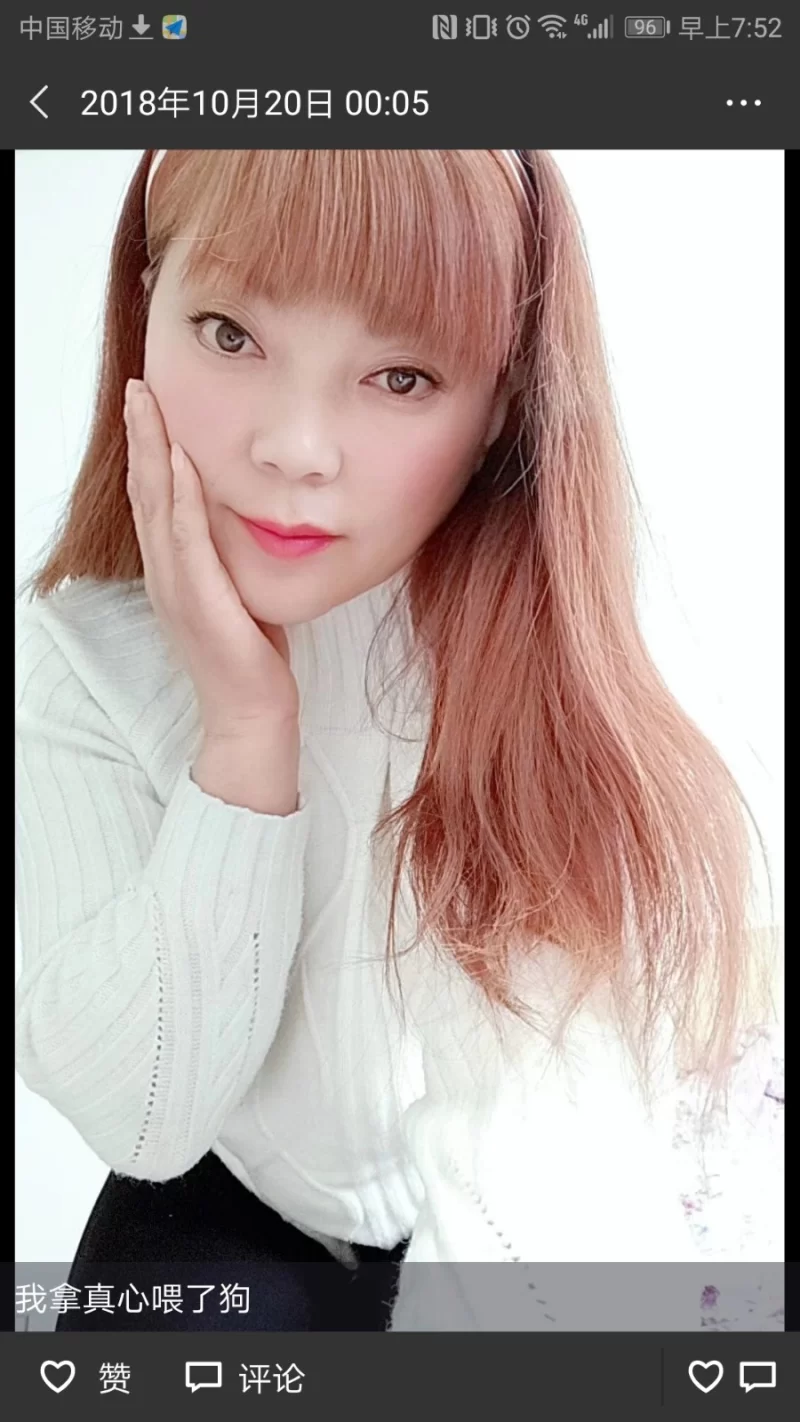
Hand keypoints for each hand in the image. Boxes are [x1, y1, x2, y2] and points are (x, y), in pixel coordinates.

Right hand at [124, 378, 300, 737]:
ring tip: (147, 405)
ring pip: (157, 506)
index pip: (155, 500)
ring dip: (152, 452)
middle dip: (142, 437)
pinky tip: (182, 462)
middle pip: (145, 492)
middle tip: (138, 387)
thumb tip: (248, 519)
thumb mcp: (241, 594)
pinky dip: (181, 497)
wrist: (251, 715)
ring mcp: (177, 588)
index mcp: (174, 572)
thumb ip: (233, 558)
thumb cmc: (251, 660)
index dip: (150, 451)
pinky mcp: (199, 603)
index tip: (151, 405)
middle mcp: (167, 575)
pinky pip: (187, 540)